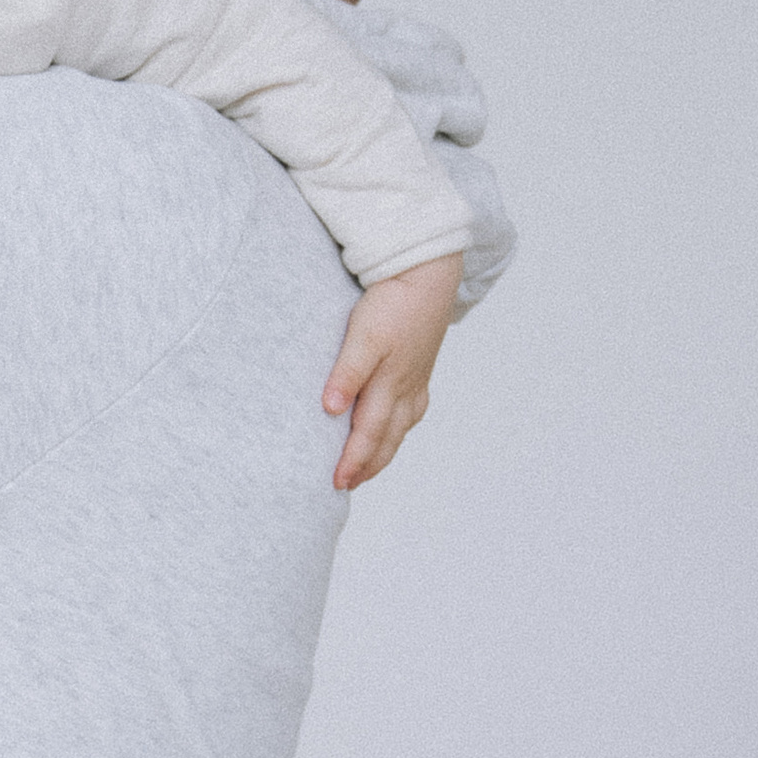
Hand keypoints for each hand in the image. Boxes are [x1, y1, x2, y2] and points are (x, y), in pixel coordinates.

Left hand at [324, 252, 460, 490]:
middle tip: (345, 485)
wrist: (427, 272)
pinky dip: (398, 428)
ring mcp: (416, 380)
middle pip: (385, 438)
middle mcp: (406, 388)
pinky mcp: (420, 368)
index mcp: (390, 384)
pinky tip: (393, 429)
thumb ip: (347, 373)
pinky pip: (410, 410)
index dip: (352, 461)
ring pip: (400, 427)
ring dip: (383, 451)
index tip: (336, 482)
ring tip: (365, 468)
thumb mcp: (363, 336)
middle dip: (366, 465)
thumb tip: (330, 409)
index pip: (368, 434)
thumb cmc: (393, 302)